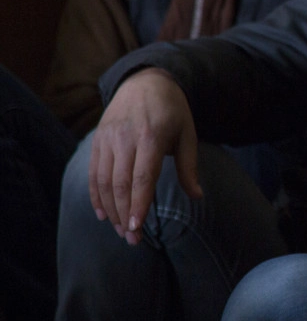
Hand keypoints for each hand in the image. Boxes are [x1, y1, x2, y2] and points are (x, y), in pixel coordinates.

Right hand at [89, 68, 200, 244]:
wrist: (145, 81)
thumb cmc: (172, 111)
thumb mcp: (188, 133)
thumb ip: (188, 166)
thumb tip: (198, 196)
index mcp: (151, 137)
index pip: (142, 177)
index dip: (138, 204)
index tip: (138, 228)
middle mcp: (125, 139)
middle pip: (121, 184)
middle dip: (125, 215)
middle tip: (132, 239)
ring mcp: (108, 139)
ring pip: (105, 182)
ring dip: (111, 210)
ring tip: (121, 230)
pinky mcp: (98, 140)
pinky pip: (94, 173)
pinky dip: (96, 196)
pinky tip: (103, 214)